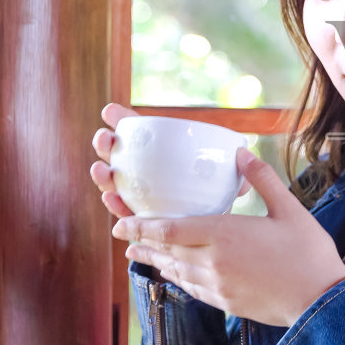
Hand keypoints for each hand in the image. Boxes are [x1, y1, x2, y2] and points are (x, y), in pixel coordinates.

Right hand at [89, 102, 251, 219]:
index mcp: (159, 153)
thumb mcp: (225, 182)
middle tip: (105, 139)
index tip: (110, 110)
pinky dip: (115, 204)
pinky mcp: (138, 218)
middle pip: (116, 152)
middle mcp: (141, 170)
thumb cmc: (215, 196)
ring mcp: (136, 193)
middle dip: (104, 143)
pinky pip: (123, 211)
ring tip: (102, 170)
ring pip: (112, 181)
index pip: (137, 131)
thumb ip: (237, 172)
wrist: (211, 233)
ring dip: (102, 174)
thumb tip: (242, 157)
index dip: (121, 119)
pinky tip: (111, 198)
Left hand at [113, 147, 344, 326]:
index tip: (121, 224)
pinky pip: (191, 288)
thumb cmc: (308, 254)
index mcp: (225, 235)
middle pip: (167, 252)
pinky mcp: (225, 302)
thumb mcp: (289, 210)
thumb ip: (263, 180)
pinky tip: (173, 275)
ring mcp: (217, 285)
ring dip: (155, 262)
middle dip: (143, 244)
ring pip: (176, 272)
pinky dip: (177, 279)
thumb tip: (242, 153)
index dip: (142, 227)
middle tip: (123, 238)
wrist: (319, 302)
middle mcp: (213, 262)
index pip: (171, 230)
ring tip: (138, 256)